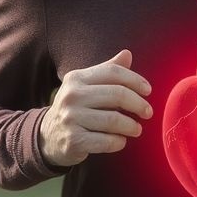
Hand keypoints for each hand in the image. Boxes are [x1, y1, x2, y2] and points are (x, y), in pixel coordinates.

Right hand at [39, 49, 152, 167]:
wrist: (49, 136)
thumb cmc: (76, 108)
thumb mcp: (86, 86)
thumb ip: (107, 71)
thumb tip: (127, 54)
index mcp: (77, 78)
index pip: (113, 72)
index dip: (135, 80)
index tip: (148, 91)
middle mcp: (72, 95)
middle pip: (117, 95)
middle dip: (138, 104)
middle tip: (148, 113)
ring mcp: (71, 118)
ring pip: (113, 120)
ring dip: (131, 126)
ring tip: (137, 129)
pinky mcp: (73, 140)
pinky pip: (106, 141)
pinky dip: (118, 142)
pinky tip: (121, 141)